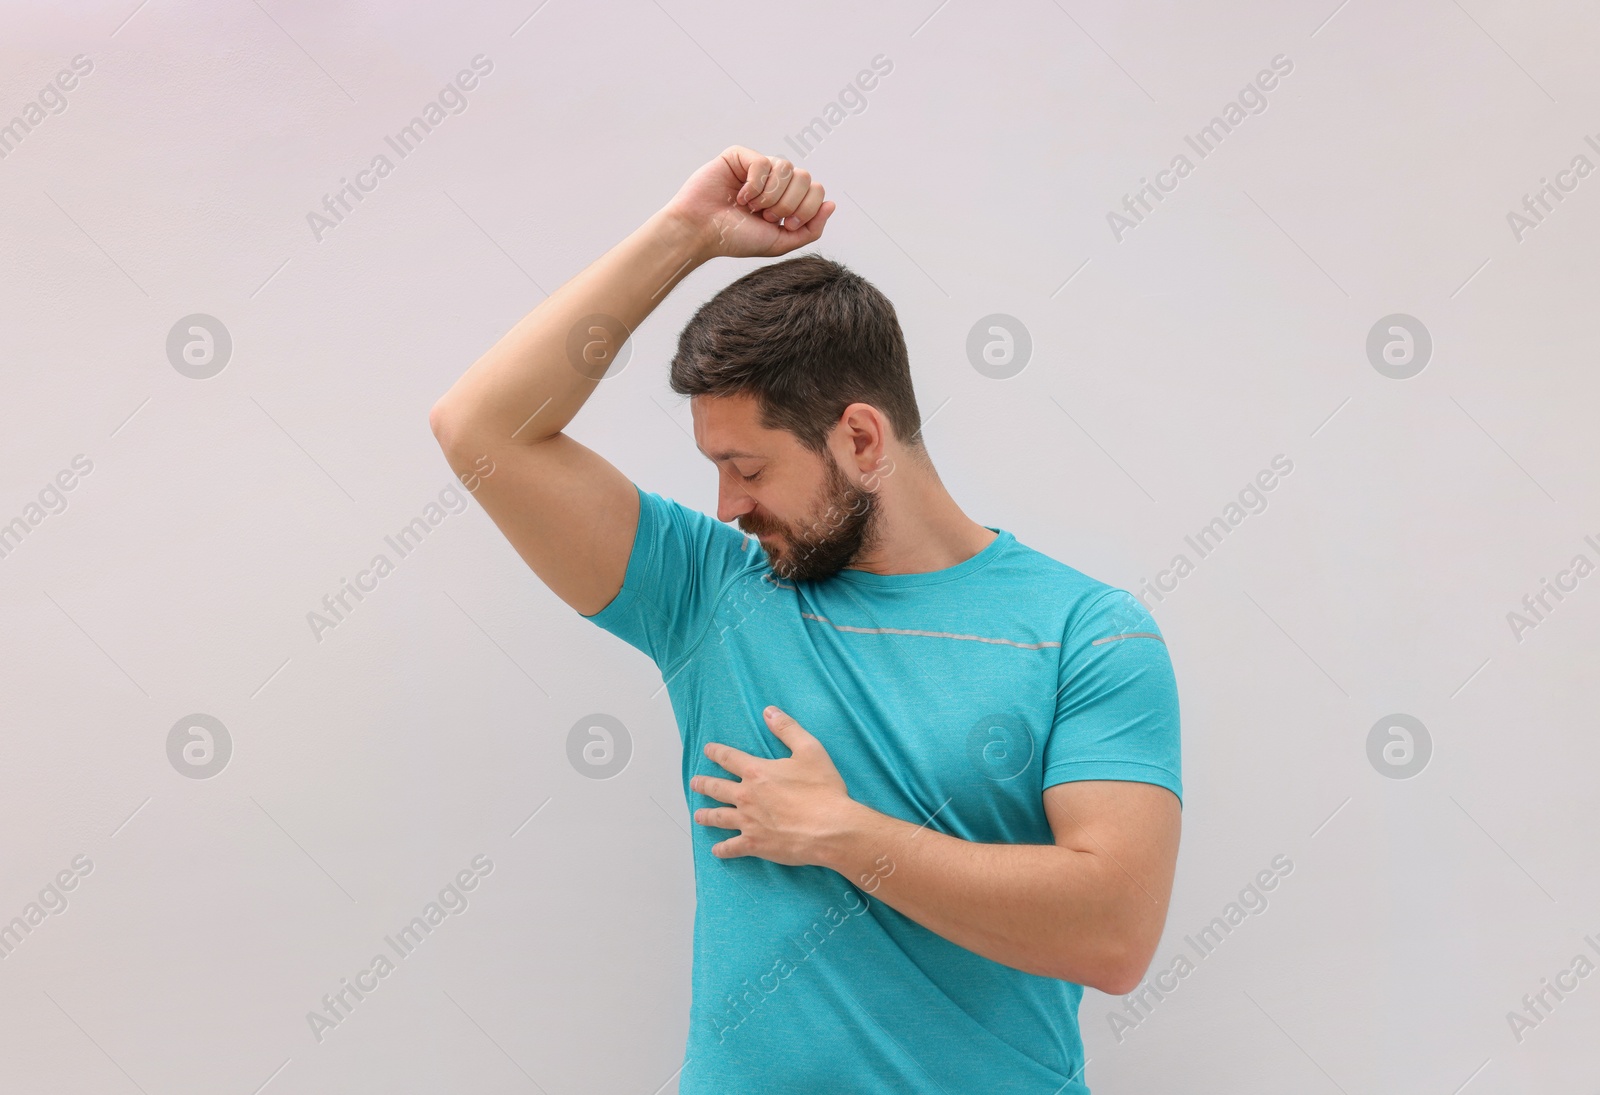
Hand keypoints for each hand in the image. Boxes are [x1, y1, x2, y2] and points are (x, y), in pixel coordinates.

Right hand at [662, 146, 835, 260]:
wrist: (702, 233)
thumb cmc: (736, 239)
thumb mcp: (781, 242)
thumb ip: (811, 228)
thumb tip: (832, 204)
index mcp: (787, 198)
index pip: (816, 190)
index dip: (805, 209)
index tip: (782, 224)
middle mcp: (774, 181)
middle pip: (805, 177)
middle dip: (787, 204)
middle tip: (764, 216)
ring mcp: (758, 167)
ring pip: (787, 168)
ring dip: (770, 196)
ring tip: (751, 207)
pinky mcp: (740, 156)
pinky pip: (764, 162)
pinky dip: (754, 185)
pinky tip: (740, 195)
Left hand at [691, 706, 857, 865]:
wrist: (830, 828)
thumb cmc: (822, 790)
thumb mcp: (810, 750)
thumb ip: (787, 729)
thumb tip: (769, 711)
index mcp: (756, 772)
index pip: (729, 758)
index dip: (716, 752)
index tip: (707, 750)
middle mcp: (746, 796)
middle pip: (717, 788)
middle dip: (704, 784)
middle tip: (695, 783)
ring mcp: (748, 822)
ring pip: (719, 817)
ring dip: (706, 815)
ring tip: (698, 815)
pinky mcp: (755, 844)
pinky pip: (732, 847)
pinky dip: (722, 849)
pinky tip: (716, 850)